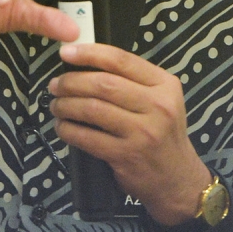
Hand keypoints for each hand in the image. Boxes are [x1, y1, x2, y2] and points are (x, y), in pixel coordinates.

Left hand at [50, 43, 213, 225]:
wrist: (177, 178)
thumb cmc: (162, 132)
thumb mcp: (160, 99)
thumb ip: (132, 81)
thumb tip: (85, 63)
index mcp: (164, 85)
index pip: (121, 60)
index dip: (89, 53)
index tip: (65, 53)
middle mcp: (157, 106)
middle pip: (103, 84)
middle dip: (71, 82)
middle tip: (55, 85)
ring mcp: (143, 132)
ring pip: (92, 109)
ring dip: (66, 105)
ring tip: (56, 105)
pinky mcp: (127, 155)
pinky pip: (88, 138)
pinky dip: (69, 130)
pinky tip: (62, 127)